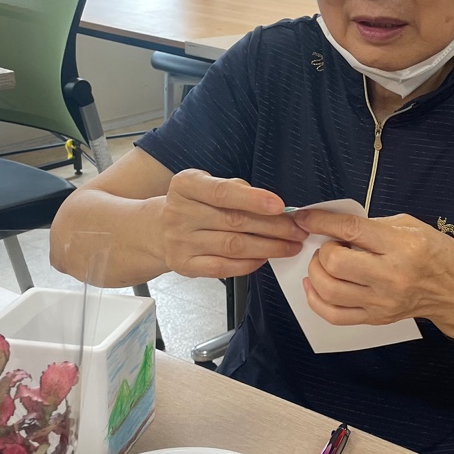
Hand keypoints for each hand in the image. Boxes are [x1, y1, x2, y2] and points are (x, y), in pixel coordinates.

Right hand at [158, 169, 305, 278]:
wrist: (156, 230)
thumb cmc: (193, 205)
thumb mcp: (206, 186)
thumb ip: (235, 190)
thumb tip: (272, 205)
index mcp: (185, 185)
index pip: (222, 192)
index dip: (253, 199)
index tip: (280, 205)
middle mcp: (179, 213)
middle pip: (234, 221)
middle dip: (273, 227)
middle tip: (297, 229)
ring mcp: (180, 241)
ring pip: (233, 246)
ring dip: (268, 247)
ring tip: (290, 245)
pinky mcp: (184, 265)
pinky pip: (223, 267)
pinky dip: (248, 264)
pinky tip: (265, 258)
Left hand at [294, 210, 453, 337]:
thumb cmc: (437, 253)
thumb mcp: (411, 226)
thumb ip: (372, 226)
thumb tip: (333, 225)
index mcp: (401, 245)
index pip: (350, 230)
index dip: (320, 222)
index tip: (304, 218)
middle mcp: (390, 276)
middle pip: (334, 263)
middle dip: (322, 250)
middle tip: (329, 245)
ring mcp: (382, 301)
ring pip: (329, 290)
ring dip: (316, 272)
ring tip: (325, 263)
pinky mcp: (377, 318)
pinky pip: (334, 315)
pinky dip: (316, 299)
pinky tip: (315, 286)